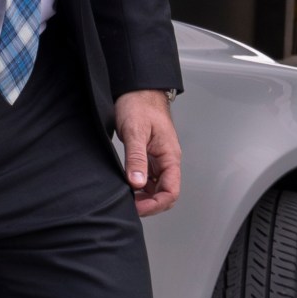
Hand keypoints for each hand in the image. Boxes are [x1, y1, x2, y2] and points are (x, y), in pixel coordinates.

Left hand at [113, 89, 181, 216]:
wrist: (138, 90)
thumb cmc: (140, 105)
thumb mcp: (135, 132)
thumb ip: (136, 158)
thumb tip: (136, 183)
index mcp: (170, 156)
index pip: (171, 191)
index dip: (155, 204)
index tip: (136, 207)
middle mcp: (167, 160)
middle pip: (165, 193)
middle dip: (149, 205)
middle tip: (128, 206)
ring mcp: (159, 160)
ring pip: (156, 188)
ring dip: (144, 198)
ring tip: (125, 199)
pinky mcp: (149, 157)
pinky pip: (148, 179)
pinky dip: (139, 187)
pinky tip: (126, 186)